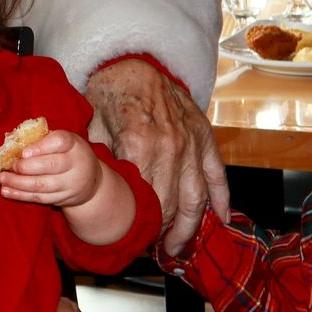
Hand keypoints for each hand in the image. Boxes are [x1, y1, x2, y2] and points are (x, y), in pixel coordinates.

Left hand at [0, 129, 101, 207]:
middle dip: (27, 167)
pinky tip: (7, 191)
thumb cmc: (69, 154)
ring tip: (3, 178)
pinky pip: (39, 198)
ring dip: (19, 183)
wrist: (91, 181)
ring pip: (42, 185)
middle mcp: (76, 164)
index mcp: (74, 144)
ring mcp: (70, 184)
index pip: (60, 142)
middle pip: (51, 165)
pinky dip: (21, 195)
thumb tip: (13, 144)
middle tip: (12, 165)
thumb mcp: (63, 142)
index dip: (40, 147)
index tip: (24, 152)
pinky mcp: (63, 198)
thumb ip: (43, 140)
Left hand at [86, 58, 227, 255]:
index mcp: (139, 145)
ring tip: (178, 247)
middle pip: (170, 206)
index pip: (144, 201)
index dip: (139, 226)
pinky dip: (221, 199)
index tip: (132, 241)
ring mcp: (191, 144)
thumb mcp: (91, 126)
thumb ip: (95, 161)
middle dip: (162, 233)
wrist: (135, 60)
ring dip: (189, 227)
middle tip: (154, 251)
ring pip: (196, 198)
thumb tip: (90, 193)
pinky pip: (217, 174)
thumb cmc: (109, 92)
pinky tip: (221, 220)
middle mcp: (171, 147)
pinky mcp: (204, 137)